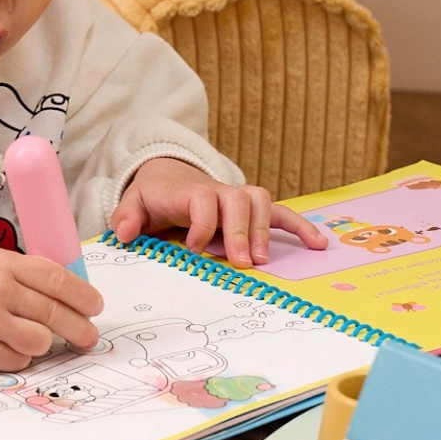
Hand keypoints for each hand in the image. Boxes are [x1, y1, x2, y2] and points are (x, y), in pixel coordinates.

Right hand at [0, 241, 102, 370]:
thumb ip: (27, 276)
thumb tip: (75, 300)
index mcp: (1, 263)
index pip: (56, 280)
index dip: (83, 296)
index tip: (95, 307)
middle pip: (54, 314)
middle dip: (79, 329)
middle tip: (89, 337)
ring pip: (39, 342)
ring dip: (44, 342)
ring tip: (37, 337)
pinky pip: (16, 361)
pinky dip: (19, 355)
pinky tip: (7, 344)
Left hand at [108, 157, 326, 267]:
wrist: (168, 177)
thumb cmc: (154, 196)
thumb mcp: (133, 203)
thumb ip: (125, 217)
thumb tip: (122, 234)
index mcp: (190, 190)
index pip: (203, 200)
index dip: (202, 224)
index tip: (194, 249)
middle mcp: (218, 190)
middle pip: (237, 201)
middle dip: (241, 231)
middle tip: (242, 262)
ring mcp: (238, 198)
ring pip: (261, 203)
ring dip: (266, 231)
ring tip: (264, 261)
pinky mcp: (252, 209)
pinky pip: (281, 213)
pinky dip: (301, 226)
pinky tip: (318, 245)